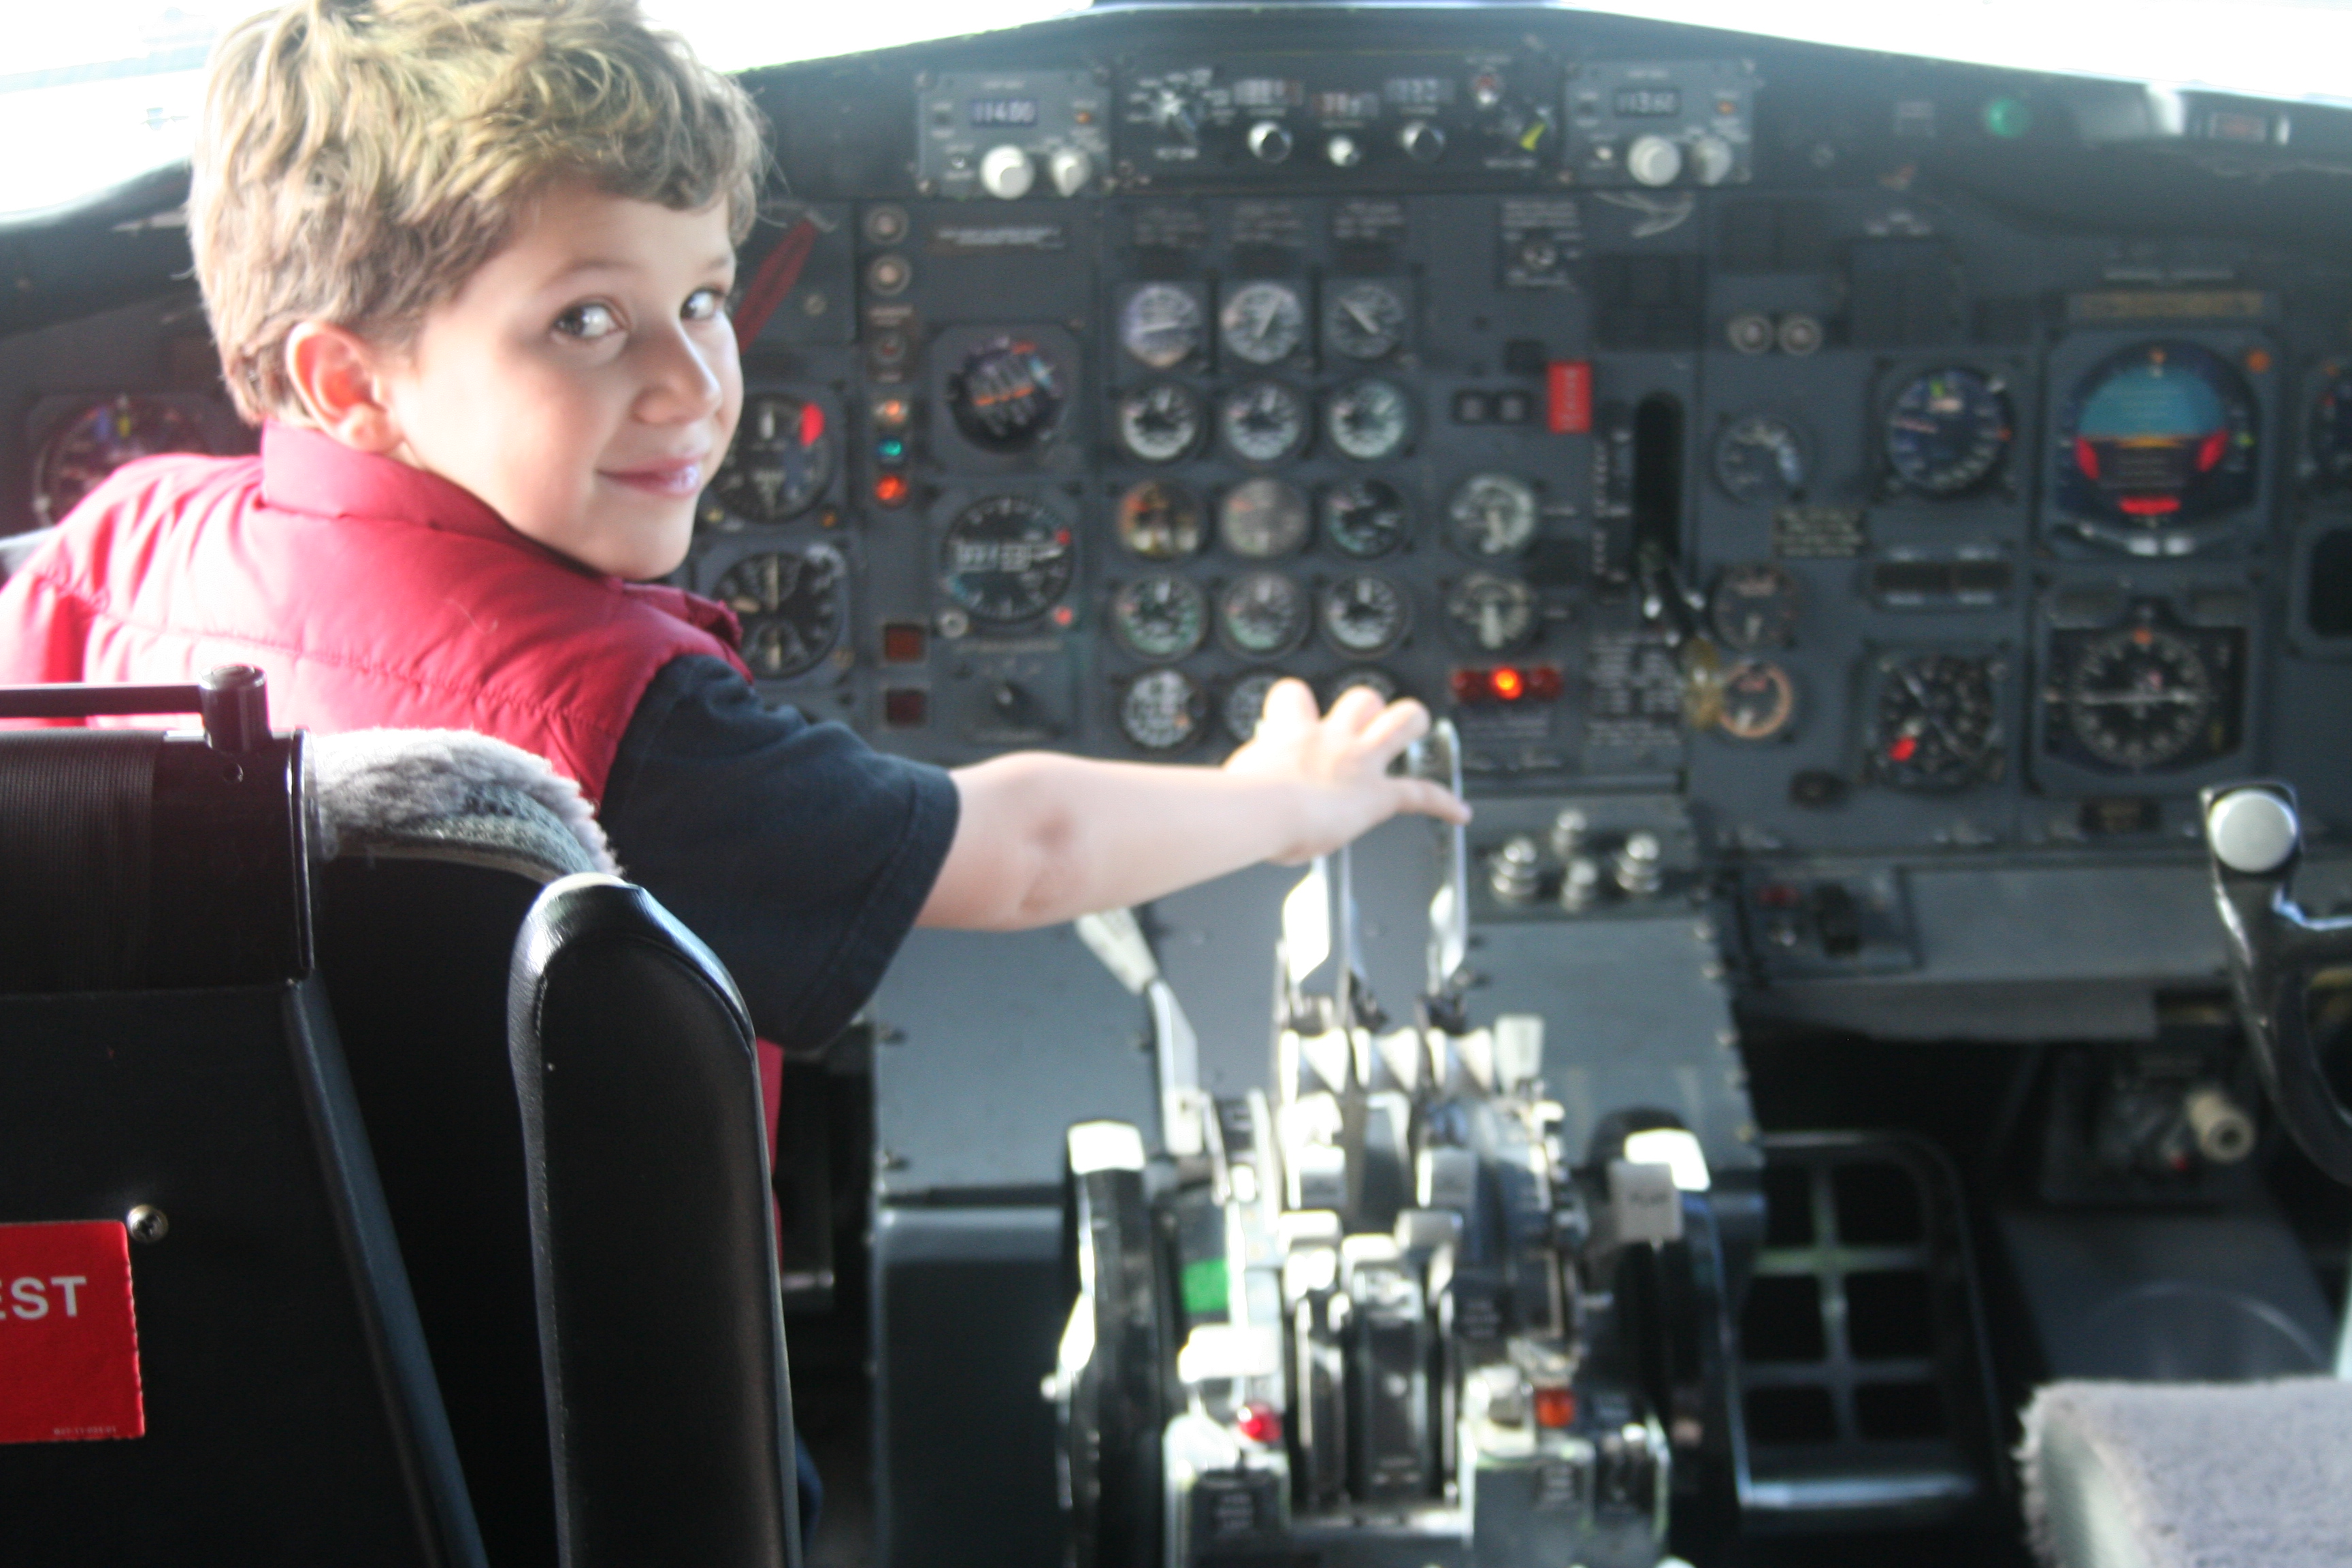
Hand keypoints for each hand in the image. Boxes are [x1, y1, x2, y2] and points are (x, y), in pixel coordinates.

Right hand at [1222, 678, 1470, 862]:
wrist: (1260, 809)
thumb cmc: (1239, 803)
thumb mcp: (1231, 782)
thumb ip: (1242, 780)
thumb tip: (1230, 798)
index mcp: (1288, 733)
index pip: (1292, 696)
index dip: (1296, 705)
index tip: (1295, 716)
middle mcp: (1328, 738)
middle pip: (1360, 697)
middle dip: (1365, 707)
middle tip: (1362, 723)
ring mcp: (1358, 761)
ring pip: (1401, 720)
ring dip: (1410, 723)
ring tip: (1415, 728)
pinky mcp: (1377, 794)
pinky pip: (1420, 792)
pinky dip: (1443, 802)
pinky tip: (1459, 813)